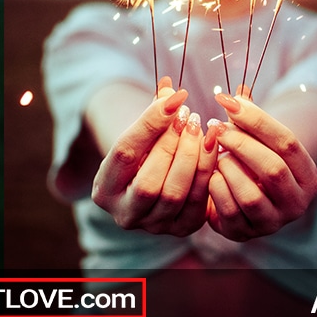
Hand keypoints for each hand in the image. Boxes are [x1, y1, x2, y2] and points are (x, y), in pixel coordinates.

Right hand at [92, 77, 218, 236]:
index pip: (125, 153)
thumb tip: (169, 86)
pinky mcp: (181, 229)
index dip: (151, 124)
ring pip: (175, 195)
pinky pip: (198, 204)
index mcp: (104, 189)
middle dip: (172, 146)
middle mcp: (124, 214)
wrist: (152, 182)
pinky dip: (207, 173)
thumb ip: (152, 114)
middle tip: (189, 116)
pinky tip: (212, 148)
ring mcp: (153, 226)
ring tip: (202, 129)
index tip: (175, 98)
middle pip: (149, 183)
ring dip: (193, 158)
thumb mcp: (140, 133)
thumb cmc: (142, 151)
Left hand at [206, 91, 316, 240]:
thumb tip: (234, 94)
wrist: (240, 198)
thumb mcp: (256, 139)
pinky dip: (215, 188)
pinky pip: (228, 210)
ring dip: (227, 168)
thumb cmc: (250, 160)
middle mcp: (298, 202)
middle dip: (240, 143)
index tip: (226, 101)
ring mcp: (273, 222)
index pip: (287, 142)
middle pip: (272, 168)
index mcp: (308, 175)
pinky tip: (209, 175)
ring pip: (250, 193)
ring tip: (216, 155)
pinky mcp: (246, 233)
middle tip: (215, 127)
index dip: (256, 119)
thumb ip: (248, 117)